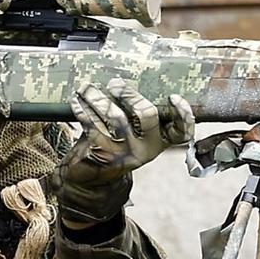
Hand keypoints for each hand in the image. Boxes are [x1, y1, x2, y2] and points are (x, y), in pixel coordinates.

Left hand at [60, 80, 193, 204]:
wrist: (90, 178)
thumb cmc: (114, 144)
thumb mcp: (132, 133)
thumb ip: (136, 114)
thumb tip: (128, 80)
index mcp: (159, 141)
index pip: (182, 131)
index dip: (183, 114)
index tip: (173, 97)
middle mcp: (146, 149)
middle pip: (147, 115)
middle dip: (130, 95)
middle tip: (114, 83)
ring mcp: (126, 154)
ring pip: (116, 117)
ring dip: (98, 98)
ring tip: (86, 87)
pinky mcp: (105, 155)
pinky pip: (94, 125)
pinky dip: (83, 110)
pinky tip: (76, 101)